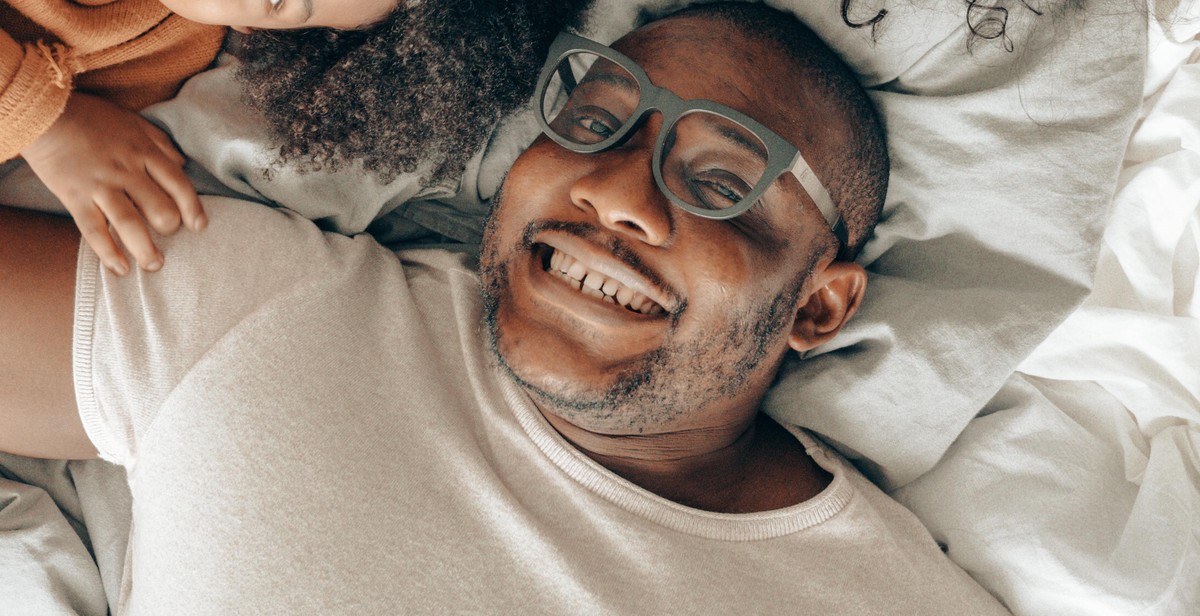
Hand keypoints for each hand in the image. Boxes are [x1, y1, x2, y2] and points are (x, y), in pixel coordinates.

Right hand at [20, 93, 204, 273]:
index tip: (199, 226)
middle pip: (159, 208)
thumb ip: (160, 142)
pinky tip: (120, 269)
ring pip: (130, 224)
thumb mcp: (133, 121)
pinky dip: (108, 253)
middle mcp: (126, 171)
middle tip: (170, 239)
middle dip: (170, 229)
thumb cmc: (91, 117)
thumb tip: (183, 163)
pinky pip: (94, 230)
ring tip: (154, 265)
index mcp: (143, 152)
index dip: (192, 208)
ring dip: (145, 250)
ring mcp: (100, 186)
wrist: (44, 113)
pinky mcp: (75, 197)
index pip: (178, 184)